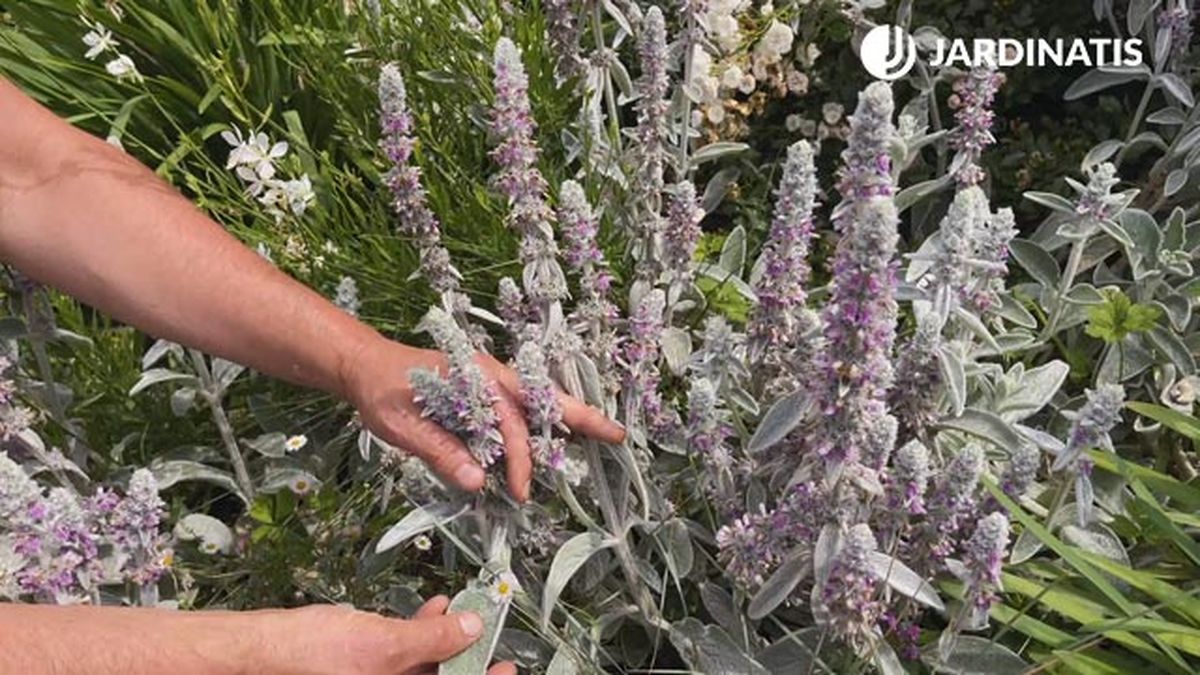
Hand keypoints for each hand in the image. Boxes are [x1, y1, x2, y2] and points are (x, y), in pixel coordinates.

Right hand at [261, 597, 515, 674]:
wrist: (255, 653)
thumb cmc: (308, 658)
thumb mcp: (383, 644)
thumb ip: (433, 638)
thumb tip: (471, 627)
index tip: (505, 666)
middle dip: (465, 656)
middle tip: (487, 631)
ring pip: (422, 671)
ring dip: (444, 642)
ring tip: (460, 611)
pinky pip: (401, 663)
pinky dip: (419, 640)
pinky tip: (430, 612)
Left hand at [341, 336, 623, 500]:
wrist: (365, 366)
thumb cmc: (382, 391)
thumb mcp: (401, 424)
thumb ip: (438, 451)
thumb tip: (476, 482)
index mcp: (474, 377)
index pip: (510, 423)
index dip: (518, 460)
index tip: (518, 492)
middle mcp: (491, 375)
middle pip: (545, 397)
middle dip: (583, 417)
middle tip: (618, 436)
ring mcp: (490, 381)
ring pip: (540, 400)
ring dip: (570, 417)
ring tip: (603, 434)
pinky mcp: (485, 390)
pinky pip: (524, 405)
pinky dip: (547, 420)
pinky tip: (559, 436)